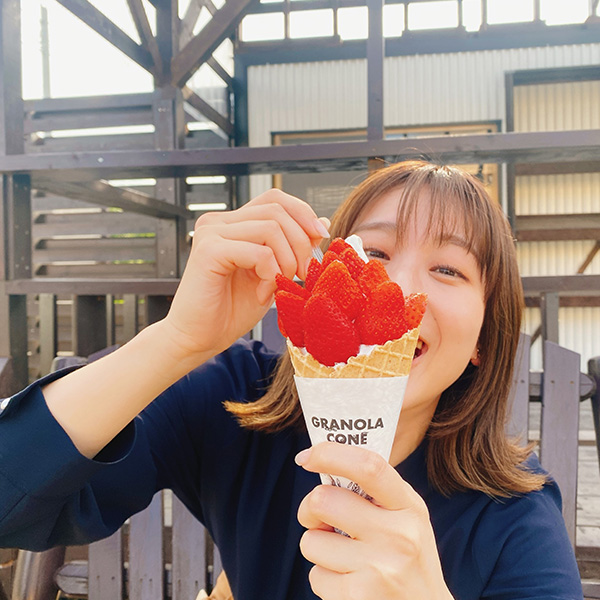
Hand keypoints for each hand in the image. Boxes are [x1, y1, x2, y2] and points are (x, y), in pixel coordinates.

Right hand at [162, 189, 328, 360]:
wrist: (200, 338)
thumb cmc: (232, 310)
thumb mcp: (273, 274)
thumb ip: (293, 248)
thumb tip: (322, 223)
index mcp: (233, 224)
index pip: (274, 199)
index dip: (302, 213)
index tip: (319, 239)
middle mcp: (219, 222)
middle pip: (276, 211)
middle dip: (300, 243)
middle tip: (302, 274)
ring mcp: (211, 233)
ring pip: (271, 228)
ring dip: (286, 261)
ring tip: (279, 285)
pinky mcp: (209, 251)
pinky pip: (259, 252)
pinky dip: (270, 275)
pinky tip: (263, 294)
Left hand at [296, 442, 452, 599]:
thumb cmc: (407, 559)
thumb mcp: (406, 518)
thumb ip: (374, 491)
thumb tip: (319, 459)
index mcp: (409, 506)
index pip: (369, 466)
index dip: (331, 454)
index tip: (307, 456)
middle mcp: (399, 535)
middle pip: (324, 500)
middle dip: (309, 509)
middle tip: (318, 519)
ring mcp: (380, 568)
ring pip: (311, 541)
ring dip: (318, 549)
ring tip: (344, 560)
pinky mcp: (359, 597)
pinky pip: (315, 576)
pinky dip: (323, 580)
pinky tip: (349, 584)